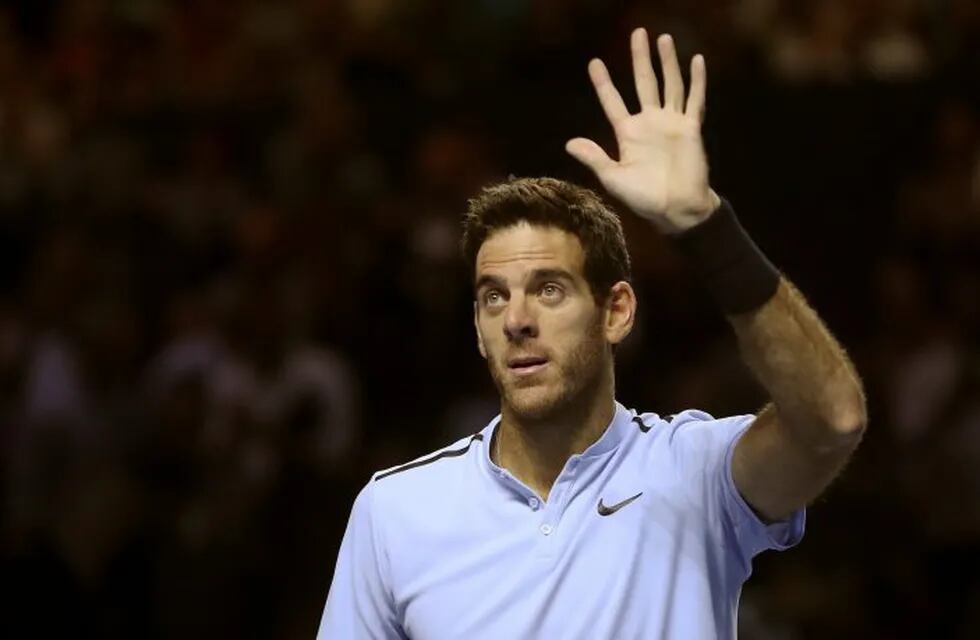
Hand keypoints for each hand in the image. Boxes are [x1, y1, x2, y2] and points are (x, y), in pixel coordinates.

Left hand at [566, 29, 720, 233]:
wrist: (676, 209)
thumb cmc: (644, 198)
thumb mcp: (613, 177)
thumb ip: (594, 158)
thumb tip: (568, 143)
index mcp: (628, 133)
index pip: (613, 101)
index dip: (604, 83)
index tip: (595, 62)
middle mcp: (649, 123)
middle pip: (644, 82)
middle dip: (640, 58)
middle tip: (637, 33)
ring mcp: (671, 123)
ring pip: (669, 84)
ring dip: (667, 62)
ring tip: (664, 38)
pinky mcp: (690, 128)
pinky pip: (694, 100)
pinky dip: (696, 81)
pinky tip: (696, 60)